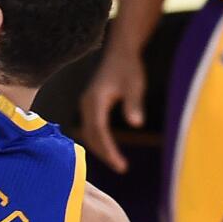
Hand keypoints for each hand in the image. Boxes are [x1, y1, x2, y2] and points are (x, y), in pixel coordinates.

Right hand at [79, 47, 146, 172]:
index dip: (108, 150)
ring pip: (88, 132)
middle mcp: (86, 104)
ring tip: (117, 163)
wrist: (120, 52)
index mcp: (94, 101)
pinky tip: (109, 148)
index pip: (98, 131)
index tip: (121, 165)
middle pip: (90, 135)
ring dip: (100, 148)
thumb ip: (134, 104)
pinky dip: (98, 140)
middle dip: (104, 153)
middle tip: (121, 168)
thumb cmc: (129, 68)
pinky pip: (90, 127)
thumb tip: (136, 125)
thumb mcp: (135, 86)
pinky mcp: (90, 105)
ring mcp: (86, 105)